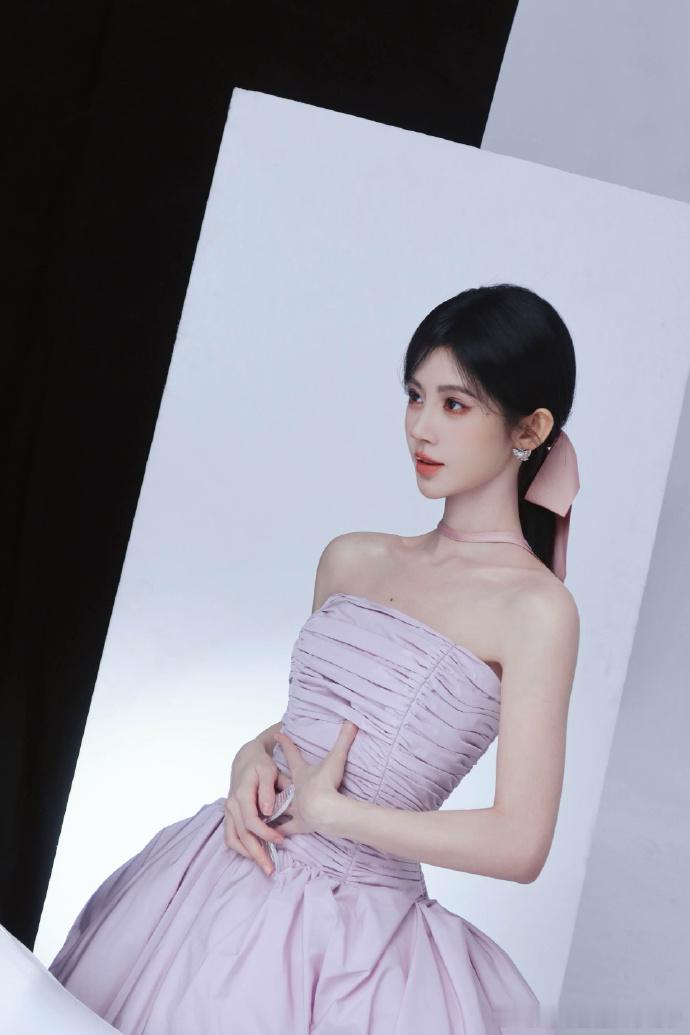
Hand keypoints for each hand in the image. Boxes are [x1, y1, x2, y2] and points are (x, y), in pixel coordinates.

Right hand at [223, 738, 292, 875]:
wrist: (246, 757)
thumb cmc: (261, 763)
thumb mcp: (268, 770)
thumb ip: (268, 790)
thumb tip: (268, 812)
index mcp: (242, 794)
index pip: (251, 821)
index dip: (265, 834)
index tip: (281, 840)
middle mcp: (232, 805)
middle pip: (241, 836)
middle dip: (256, 854)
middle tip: (271, 868)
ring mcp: (228, 811)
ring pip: (233, 839)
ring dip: (248, 855)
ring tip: (263, 865)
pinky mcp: (229, 815)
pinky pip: (230, 836)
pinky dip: (240, 848)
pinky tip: (253, 854)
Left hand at [273, 719, 358, 835]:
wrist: (324, 809)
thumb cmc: (327, 783)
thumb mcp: (336, 758)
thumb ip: (345, 739)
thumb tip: (353, 720)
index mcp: (301, 774)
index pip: (292, 755)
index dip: (285, 743)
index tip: (276, 734)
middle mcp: (295, 791)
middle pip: (281, 783)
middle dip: (274, 780)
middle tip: (264, 777)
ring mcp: (296, 809)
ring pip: (280, 807)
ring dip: (273, 808)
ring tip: (261, 809)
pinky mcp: (300, 826)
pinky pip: (286, 829)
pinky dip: (281, 832)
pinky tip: (273, 837)